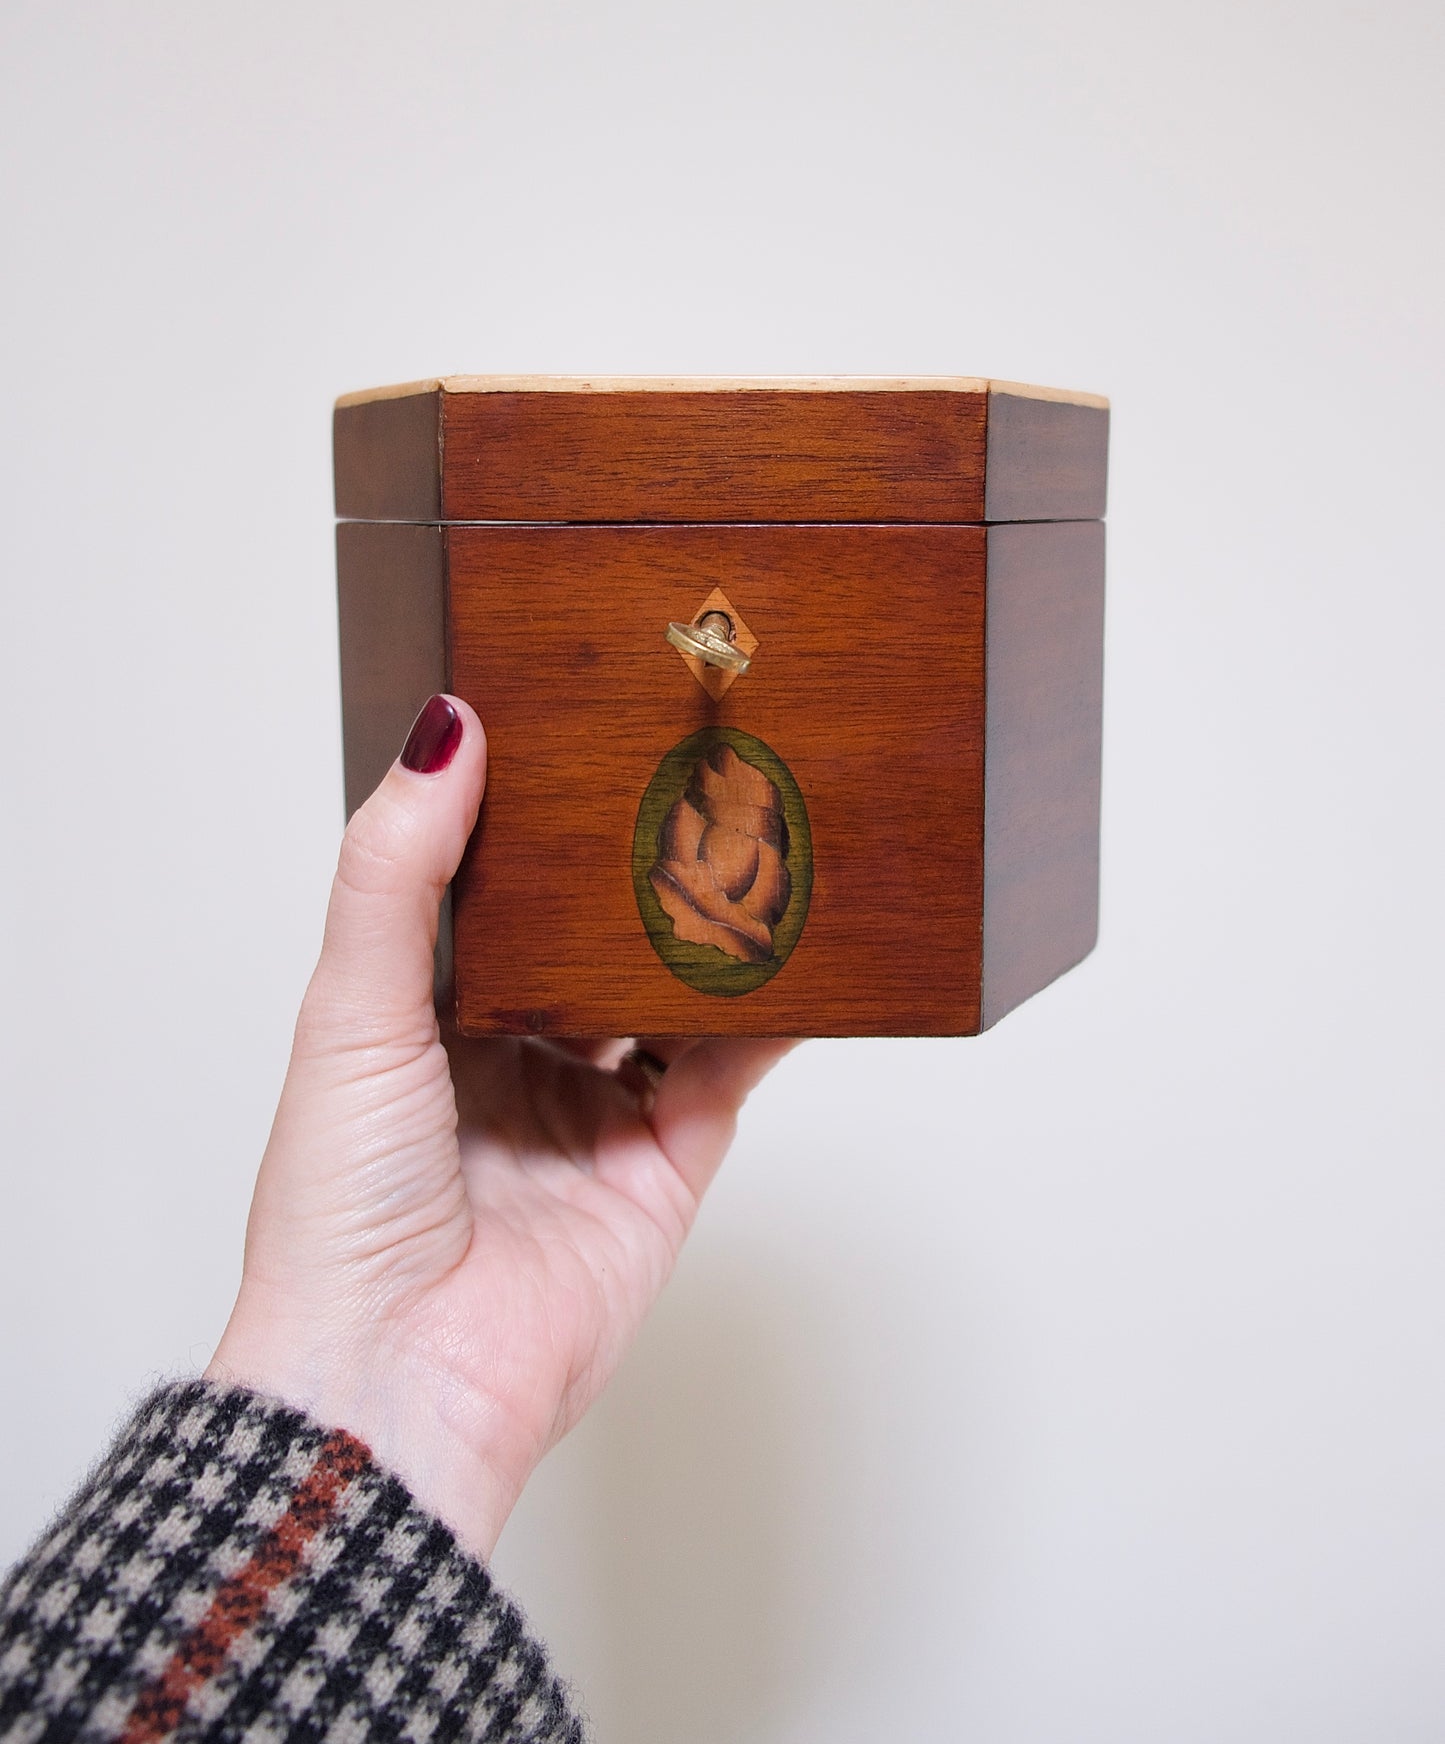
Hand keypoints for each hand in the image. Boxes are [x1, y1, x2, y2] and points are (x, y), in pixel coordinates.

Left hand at [207, 696, 792, 1559]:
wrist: (398, 1377)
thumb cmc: (339, 1206)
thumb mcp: (351, 1007)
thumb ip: (397, 870)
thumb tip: (447, 726)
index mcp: (423, 1018)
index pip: (490, 892)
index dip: (530, 818)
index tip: (580, 728)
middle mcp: (512, 1060)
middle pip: (591, 939)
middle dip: (636, 866)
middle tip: (689, 764)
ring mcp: (594, 1114)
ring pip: (670, 995)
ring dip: (709, 926)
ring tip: (756, 828)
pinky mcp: (664, 1168)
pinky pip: (729, 1070)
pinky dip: (771, 1011)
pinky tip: (804, 944)